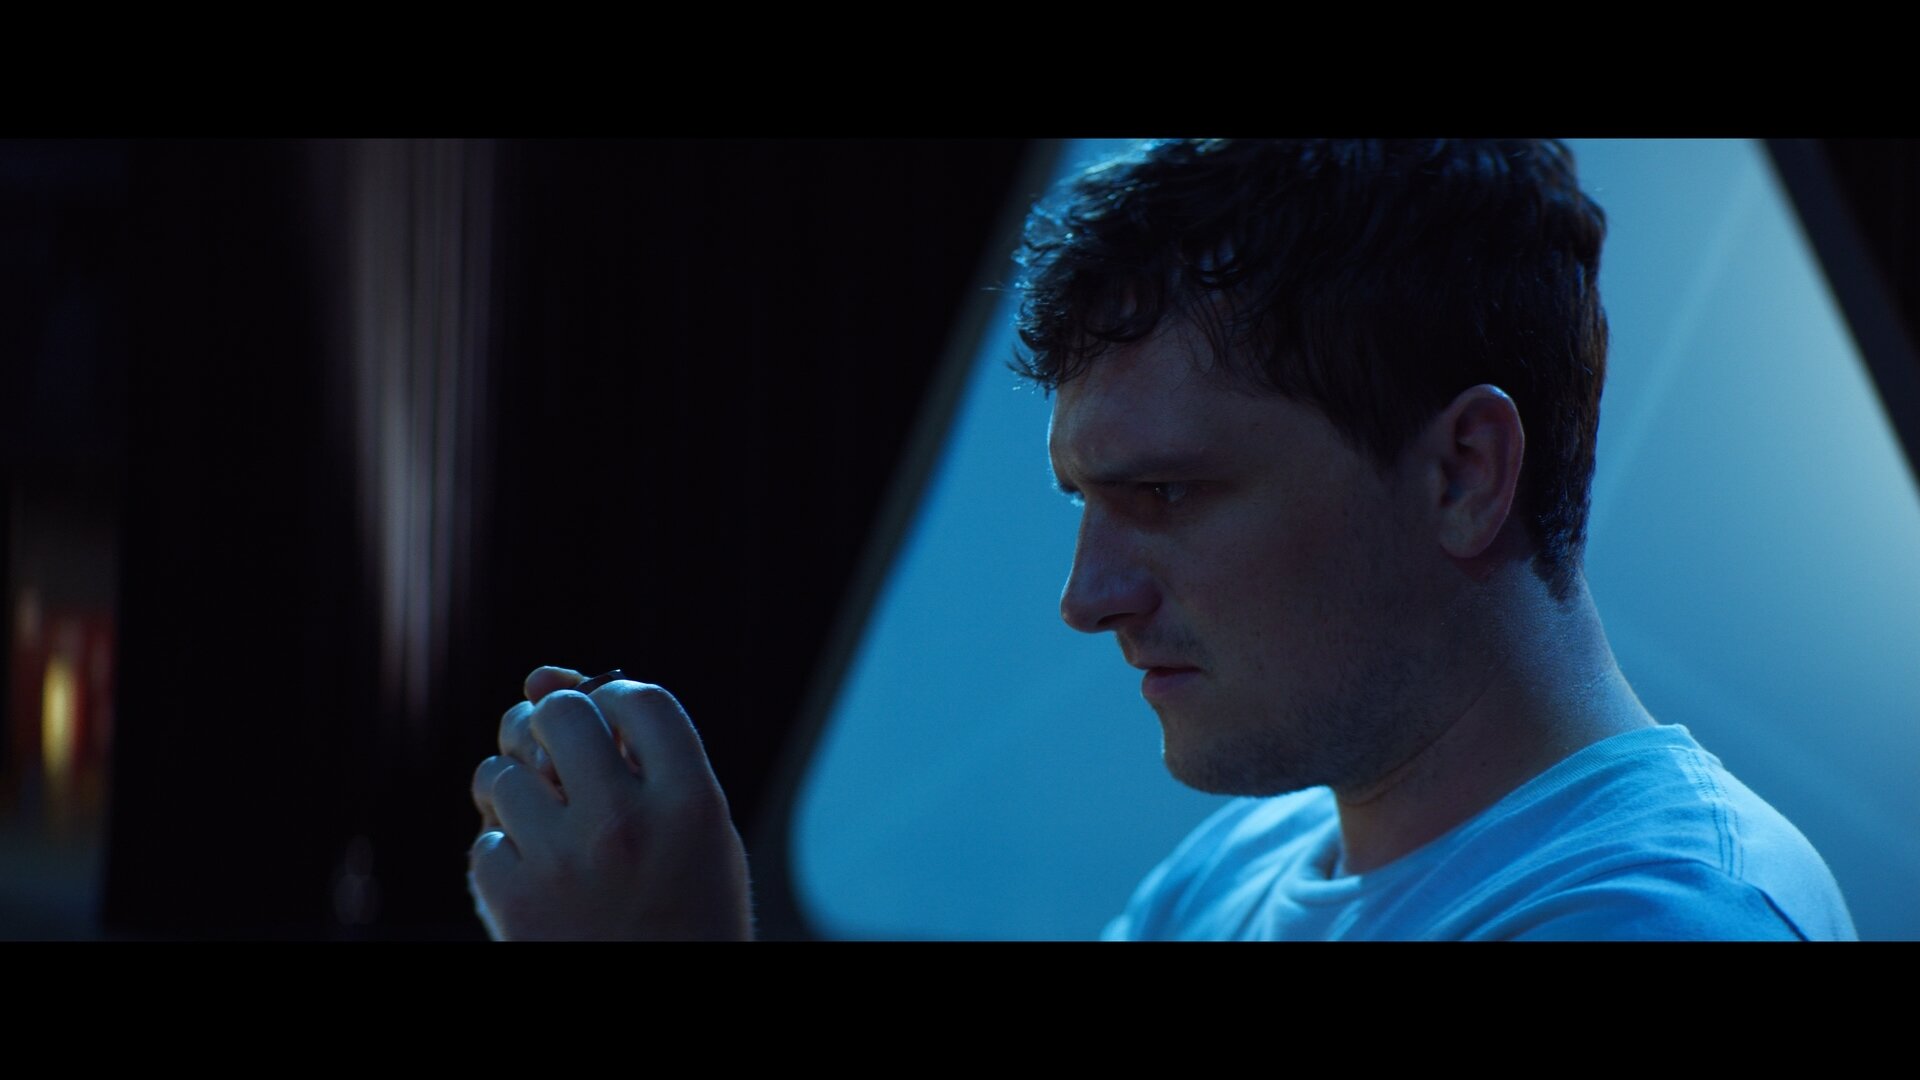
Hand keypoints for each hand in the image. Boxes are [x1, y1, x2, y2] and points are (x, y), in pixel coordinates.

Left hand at [468, 666, 752, 939]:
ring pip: (503, 772)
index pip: (639, 698)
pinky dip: (505, 853)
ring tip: (550, 826)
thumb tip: (539, 674)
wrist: (666, 1007)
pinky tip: (539, 877)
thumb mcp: (693, 828)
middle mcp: (627, 824)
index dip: (616, 698)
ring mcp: (565, 864)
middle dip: (553, 724)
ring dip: (518, 788)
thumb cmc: (683, 906)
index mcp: (691, 802)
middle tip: (563, 757)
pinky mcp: (513, 903)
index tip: (612, 723)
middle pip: (561, 714)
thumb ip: (635, 749)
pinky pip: (486, 839)